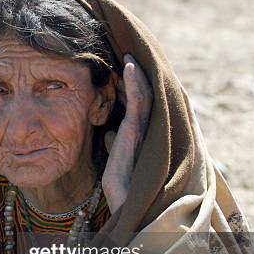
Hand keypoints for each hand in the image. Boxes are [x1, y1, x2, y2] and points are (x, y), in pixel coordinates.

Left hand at [102, 54, 151, 211]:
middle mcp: (144, 127)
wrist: (125, 198)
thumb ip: (114, 142)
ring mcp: (142, 127)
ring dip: (135, 72)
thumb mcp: (114, 157)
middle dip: (134, 75)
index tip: (121, 70)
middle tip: (126, 54)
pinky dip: (134, 81)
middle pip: (143, 94)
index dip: (129, 85)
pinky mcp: (136, 129)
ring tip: (127, 54)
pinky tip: (127, 66)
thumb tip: (108, 133)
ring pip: (144, 92)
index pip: (136, 103)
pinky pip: (138, 99)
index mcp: (139, 132)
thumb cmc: (121, 183)